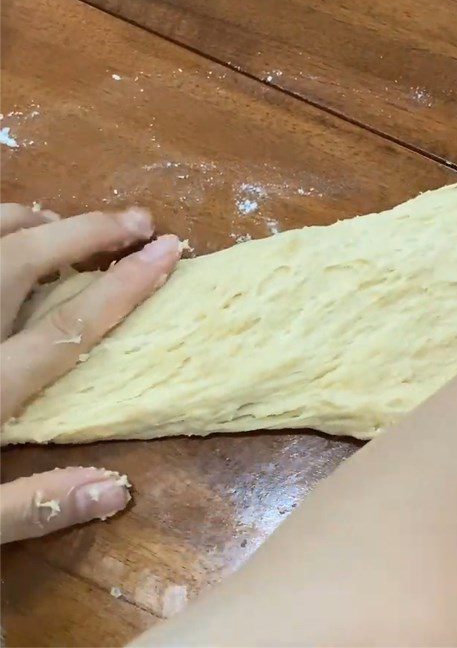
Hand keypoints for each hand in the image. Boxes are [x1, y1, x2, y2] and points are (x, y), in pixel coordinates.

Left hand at [0, 204, 181, 541]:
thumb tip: (118, 491)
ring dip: (34, 222)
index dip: (125, 286)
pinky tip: (4, 229)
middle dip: (90, 233)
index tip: (170, 249)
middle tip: (140, 219)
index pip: (70, 327)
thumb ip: (30, 506)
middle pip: (27, 262)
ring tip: (70, 220)